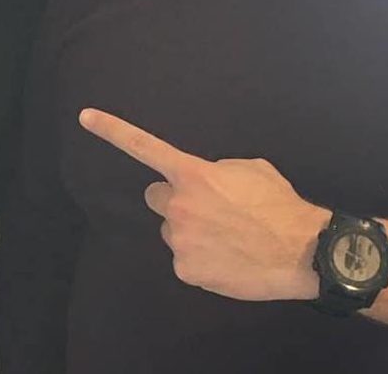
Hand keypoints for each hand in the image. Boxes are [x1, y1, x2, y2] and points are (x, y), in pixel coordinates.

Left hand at [79, 108, 327, 300]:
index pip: (144, 147)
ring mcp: (179, 240)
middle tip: (208, 210)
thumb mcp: (249, 169)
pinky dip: (202, 260)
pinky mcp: (186, 271)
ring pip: (172, 231)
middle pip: (157, 198)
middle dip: (175, 201)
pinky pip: (185, 260)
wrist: (303, 252)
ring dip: (190, 232)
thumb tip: (203, 183)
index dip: (112, 130)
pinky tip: (228, 259)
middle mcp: (178, 205)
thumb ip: (215, 170)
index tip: (84, 116)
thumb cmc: (278, 204)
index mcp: (192, 174)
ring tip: (227, 237)